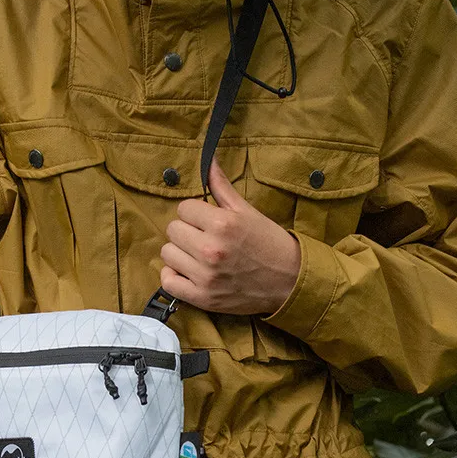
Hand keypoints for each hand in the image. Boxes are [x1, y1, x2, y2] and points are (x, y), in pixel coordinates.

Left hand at [160, 156, 301, 315]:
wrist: (289, 281)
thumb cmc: (268, 243)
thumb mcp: (247, 211)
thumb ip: (221, 186)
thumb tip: (207, 159)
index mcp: (223, 224)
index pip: (183, 208)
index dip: (195, 213)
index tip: (207, 221)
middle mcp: (211, 249)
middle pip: (173, 229)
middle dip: (187, 230)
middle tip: (204, 238)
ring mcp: (205, 276)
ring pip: (167, 253)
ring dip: (180, 253)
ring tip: (198, 255)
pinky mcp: (203, 297)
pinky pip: (168, 282)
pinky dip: (174, 276)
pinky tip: (188, 272)